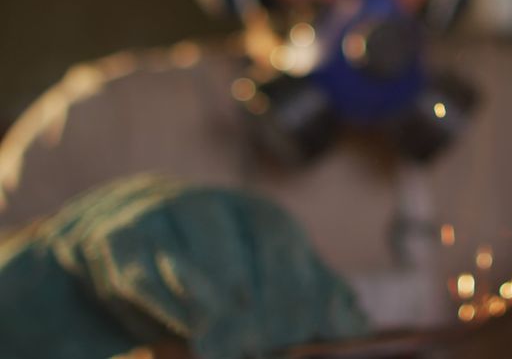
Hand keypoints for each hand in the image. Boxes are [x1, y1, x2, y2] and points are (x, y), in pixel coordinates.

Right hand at [0, 176, 367, 358]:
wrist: (114, 250)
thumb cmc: (203, 277)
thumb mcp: (260, 286)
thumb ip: (308, 301)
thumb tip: (358, 325)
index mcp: (257, 216)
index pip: (283, 240)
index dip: (298, 284)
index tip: (307, 330)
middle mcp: (214, 206)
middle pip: (250, 239)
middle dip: (263, 298)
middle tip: (263, 345)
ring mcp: (162, 215)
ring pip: (196, 251)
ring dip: (212, 303)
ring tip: (227, 346)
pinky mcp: (114, 239)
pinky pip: (138, 269)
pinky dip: (161, 302)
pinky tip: (179, 333)